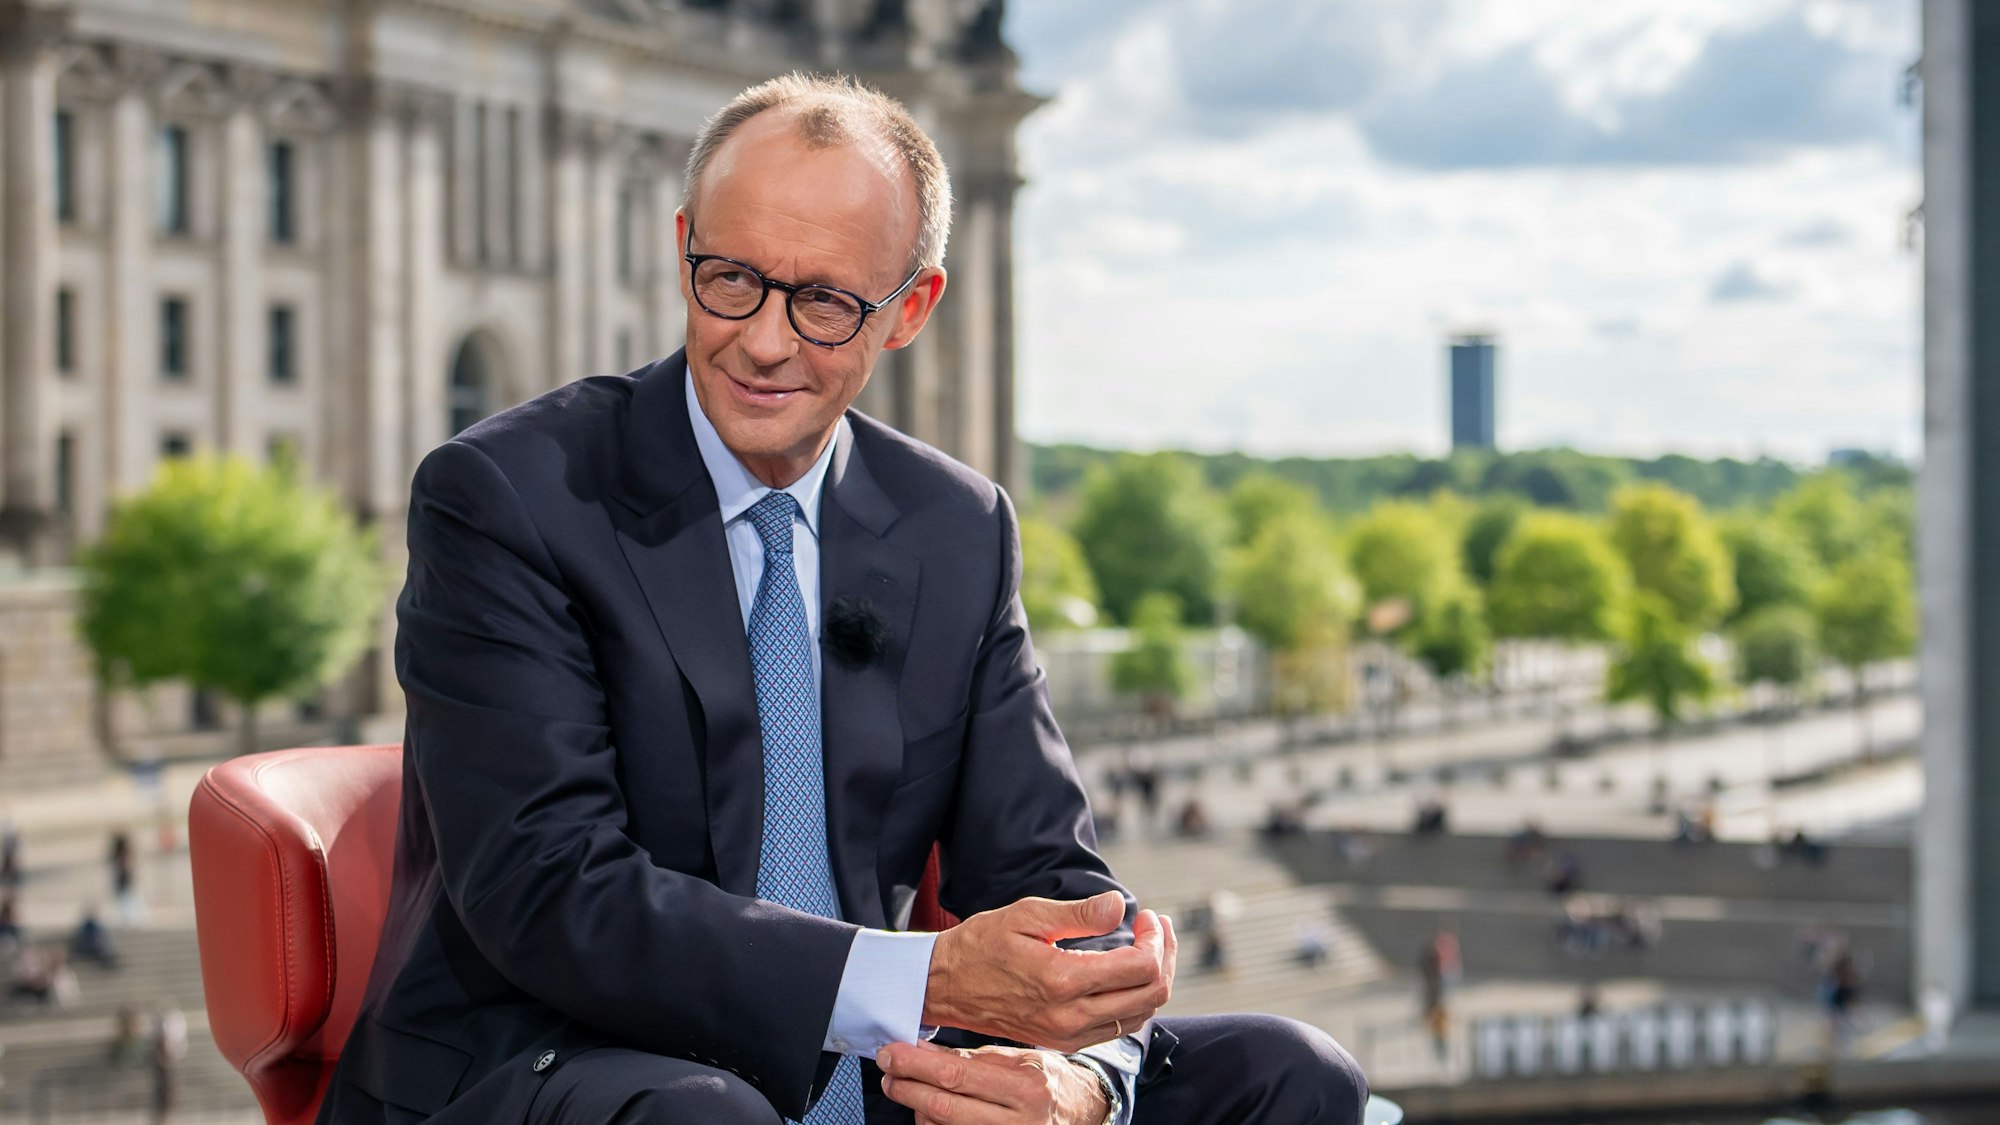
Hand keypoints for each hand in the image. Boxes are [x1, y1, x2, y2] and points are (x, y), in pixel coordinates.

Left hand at [877, 1041, 1106, 1124]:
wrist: (1081, 1113)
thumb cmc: (1046, 1082)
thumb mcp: (1016, 1061)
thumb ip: (970, 1058)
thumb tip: (921, 1050)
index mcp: (1026, 1089)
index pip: (957, 1075)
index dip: (916, 1065)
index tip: (892, 1054)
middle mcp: (1019, 1123)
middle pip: (944, 1108)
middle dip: (907, 1088)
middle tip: (888, 1072)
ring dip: (916, 1110)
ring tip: (910, 1089)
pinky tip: (928, 1113)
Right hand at [922, 892, 1175, 1051]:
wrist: (945, 986)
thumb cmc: (982, 944)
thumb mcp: (1027, 916)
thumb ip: (1079, 914)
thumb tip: (1120, 905)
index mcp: (1063, 981)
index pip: (1140, 967)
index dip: (1156, 938)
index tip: (1146, 916)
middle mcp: (1071, 1016)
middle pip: (1151, 994)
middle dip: (1165, 956)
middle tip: (1156, 927)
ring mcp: (1069, 1034)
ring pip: (1140, 1014)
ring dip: (1154, 979)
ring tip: (1148, 945)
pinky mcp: (1064, 1041)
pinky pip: (1118, 1026)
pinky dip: (1135, 999)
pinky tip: (1127, 972)